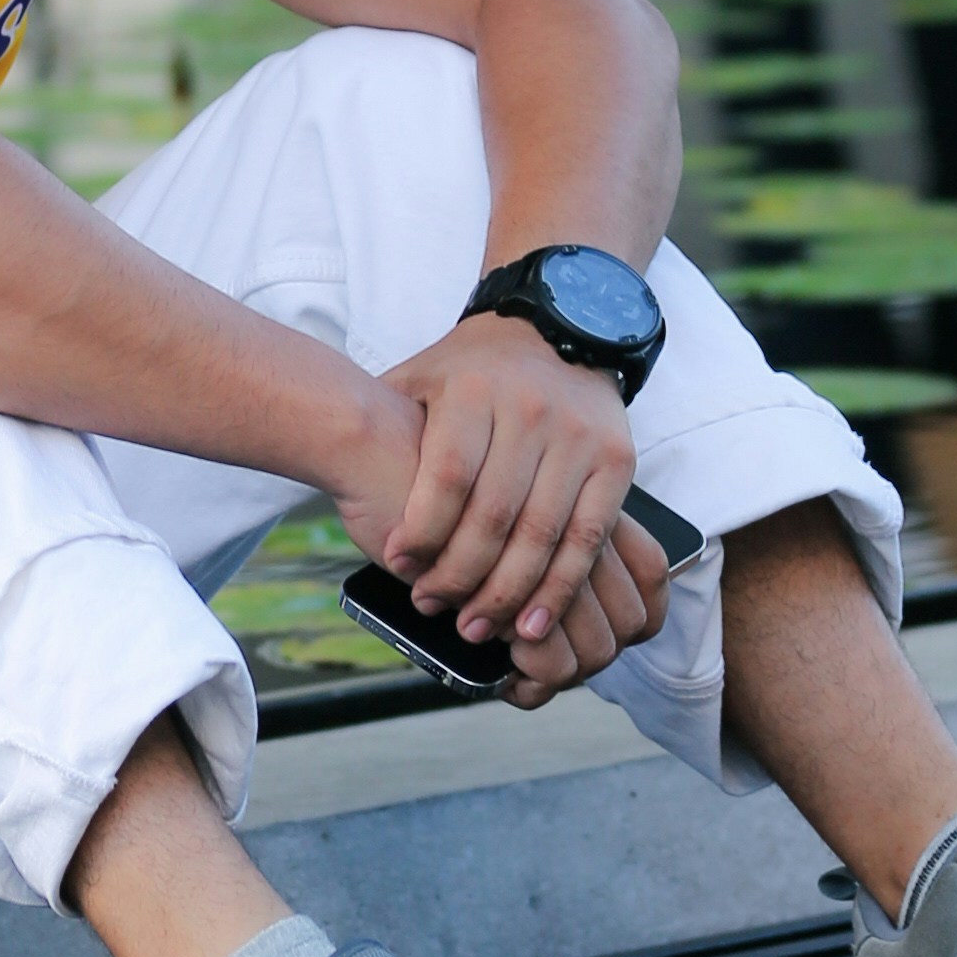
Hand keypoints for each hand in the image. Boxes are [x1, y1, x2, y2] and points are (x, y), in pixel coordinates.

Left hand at [336, 316, 671, 701]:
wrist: (558, 326)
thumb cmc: (473, 369)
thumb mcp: (420, 377)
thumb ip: (386, 421)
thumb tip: (339, 466)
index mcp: (475, 391)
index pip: (449, 476)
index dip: (423, 530)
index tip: (398, 564)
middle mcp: (532, 411)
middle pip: (495, 516)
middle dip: (461, 576)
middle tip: (436, 610)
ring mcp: (580, 437)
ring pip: (543, 535)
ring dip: (510, 595)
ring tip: (480, 630)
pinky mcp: (617, 461)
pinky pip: (588, 538)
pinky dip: (561, 587)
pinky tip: (533, 621)